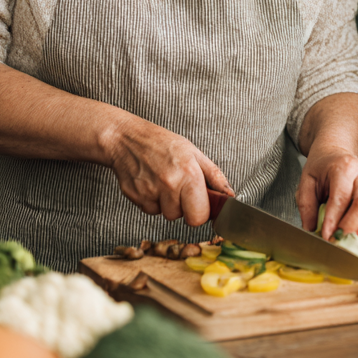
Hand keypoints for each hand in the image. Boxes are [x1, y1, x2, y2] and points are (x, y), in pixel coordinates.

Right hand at [104, 116, 232, 226]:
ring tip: (163, 182)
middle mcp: (169, 184)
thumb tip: (229, 196)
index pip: (200, 216)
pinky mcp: (134, 197)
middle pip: (182, 218)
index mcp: (189, 174)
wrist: (127, 139)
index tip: (199, 203)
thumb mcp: (195, 154)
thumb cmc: (162, 144)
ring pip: (165, 214)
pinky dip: (152, 201)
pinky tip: (151, 183)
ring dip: (167, 204)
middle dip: (184, 209)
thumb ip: (215, 177)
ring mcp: (150, 192)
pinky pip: (149, 210)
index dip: (201, 212)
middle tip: (180, 189)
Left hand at [297, 150, 357, 243]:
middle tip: (336, 242)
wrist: (337, 155)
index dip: (334, 219)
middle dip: (350, 229)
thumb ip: (307, 206)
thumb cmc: (323, 169)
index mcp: (345, 167)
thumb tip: (312, 230)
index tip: (326, 236)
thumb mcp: (307, 182)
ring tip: (349, 243)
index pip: (341, 196)